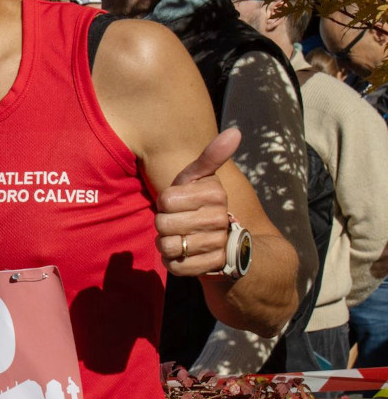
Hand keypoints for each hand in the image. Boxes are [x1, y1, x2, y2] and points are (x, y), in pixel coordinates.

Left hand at [155, 128, 238, 275]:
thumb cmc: (200, 204)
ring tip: (180, 238)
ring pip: (168, 246)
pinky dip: (173, 262)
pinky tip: (184, 255)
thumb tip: (235, 131)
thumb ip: (210, 157)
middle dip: (163, 225)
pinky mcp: (212, 267)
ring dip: (166, 244)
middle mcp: (219, 219)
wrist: (224, 244)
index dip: (164, 203)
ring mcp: (217, 244)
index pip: (165, 199)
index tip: (178, 203)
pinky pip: (176, 266)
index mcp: (215, 194)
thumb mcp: (200, 179)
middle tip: (178, 223)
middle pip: (163, 224)